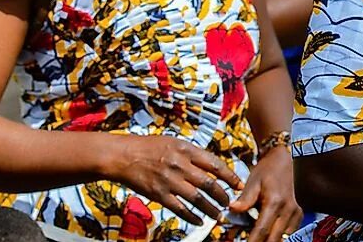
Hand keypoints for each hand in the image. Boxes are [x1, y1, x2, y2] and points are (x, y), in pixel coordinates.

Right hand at [110, 134, 242, 225]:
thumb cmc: (149, 147)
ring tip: (219, 215)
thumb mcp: (174, 142)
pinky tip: (200, 221)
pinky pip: (180, 209)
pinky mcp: (159, 195)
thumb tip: (212, 165)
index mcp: (187, 150)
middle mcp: (181, 165)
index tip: (239, 184)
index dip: (229, 176)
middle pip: (209, 184)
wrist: (124, 155)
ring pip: (197, 199)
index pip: (215, 164)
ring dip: (211, 209)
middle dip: (223, 195)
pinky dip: (192, 217)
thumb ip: (192, 154)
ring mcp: (170, 181)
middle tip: (230, 203)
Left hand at [230, 148, 301, 241]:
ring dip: (270, 240)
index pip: (262, 230)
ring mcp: (295, 212)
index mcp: (274, 202)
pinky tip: (268, 233)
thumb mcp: (254, 180)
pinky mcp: (299, 213)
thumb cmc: (268, 169)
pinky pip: (289, 232)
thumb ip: (245, 198)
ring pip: (283, 237)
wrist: (287, 159)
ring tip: (257, 238)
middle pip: (274, 239)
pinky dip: (278, 235)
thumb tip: (232, 209)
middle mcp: (288, 209)